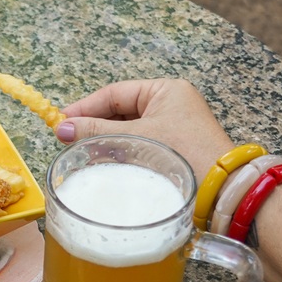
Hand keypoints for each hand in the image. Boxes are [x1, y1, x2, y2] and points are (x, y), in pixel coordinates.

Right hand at [55, 79, 234, 181]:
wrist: (221, 191)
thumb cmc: (183, 155)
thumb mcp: (135, 139)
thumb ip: (96, 132)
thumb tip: (62, 128)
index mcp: (166, 90)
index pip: (114, 93)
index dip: (85, 107)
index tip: (60, 121)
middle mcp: (170, 104)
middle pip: (119, 111)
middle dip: (93, 125)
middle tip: (67, 139)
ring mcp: (172, 127)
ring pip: (127, 130)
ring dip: (104, 141)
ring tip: (80, 152)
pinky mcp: (172, 149)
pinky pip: (137, 144)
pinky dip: (119, 152)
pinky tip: (103, 162)